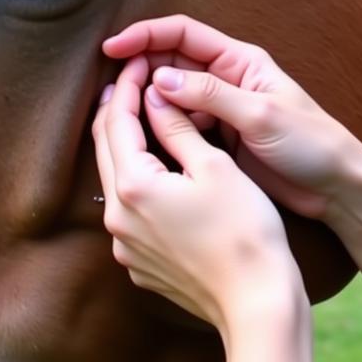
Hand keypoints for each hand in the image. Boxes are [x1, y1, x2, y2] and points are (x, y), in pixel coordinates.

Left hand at [93, 55, 305, 337]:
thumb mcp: (215, 167)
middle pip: (106, 149)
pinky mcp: (141, 265)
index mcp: (134, 186)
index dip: (126, 86)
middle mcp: (118, 218)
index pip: (117, 121)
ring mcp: (126, 246)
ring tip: (144, 117)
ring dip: (127, 145)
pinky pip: (131, 212)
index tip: (138, 61)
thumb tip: (155, 96)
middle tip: (133, 80)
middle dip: (118, 110)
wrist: (255, 301)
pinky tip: (160, 172)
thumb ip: (178, 128)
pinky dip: (139, 182)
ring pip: (116, 181)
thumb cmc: (244, 229)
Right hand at [101, 15, 361, 223]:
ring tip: (124, 118)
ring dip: (149, 102)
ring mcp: (222, 109)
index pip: (183, 33)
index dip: (146, 36)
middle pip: (172, 61)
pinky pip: (181, 126)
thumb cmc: (311, 143)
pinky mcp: (221, 139)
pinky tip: (146, 142)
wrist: (335, 185)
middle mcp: (228, 79)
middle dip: (141, 69)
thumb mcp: (260, 115)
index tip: (112, 50)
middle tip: (113, 91)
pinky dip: (162, 128)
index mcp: (241, 61)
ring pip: (172, 96)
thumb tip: (160, 79)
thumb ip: (211, 96)